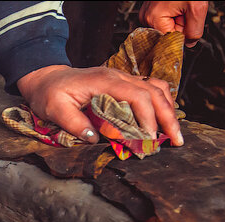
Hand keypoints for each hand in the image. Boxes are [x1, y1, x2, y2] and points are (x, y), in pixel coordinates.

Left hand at [17, 64, 183, 145]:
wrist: (47, 79)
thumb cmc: (49, 94)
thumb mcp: (54, 109)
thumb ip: (73, 123)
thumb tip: (95, 138)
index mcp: (104, 81)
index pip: (136, 96)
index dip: (147, 117)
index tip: (151, 138)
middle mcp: (118, 76)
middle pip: (154, 92)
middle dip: (167, 117)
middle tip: (176, 141)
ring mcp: (122, 78)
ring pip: (156, 88)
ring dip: (169, 110)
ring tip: (174, 134)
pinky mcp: (123, 84)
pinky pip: (150, 89)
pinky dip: (161, 104)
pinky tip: (164, 120)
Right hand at [140, 1, 208, 46]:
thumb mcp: (197, 8)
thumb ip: (194, 31)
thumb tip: (189, 44)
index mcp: (153, 19)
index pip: (169, 40)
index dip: (183, 33)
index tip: (188, 20)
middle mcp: (146, 18)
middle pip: (166, 34)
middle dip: (180, 25)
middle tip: (185, 10)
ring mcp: (146, 13)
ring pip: (166, 26)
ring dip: (178, 19)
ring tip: (181, 5)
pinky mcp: (150, 9)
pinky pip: (164, 19)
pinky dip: (174, 14)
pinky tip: (177, 5)